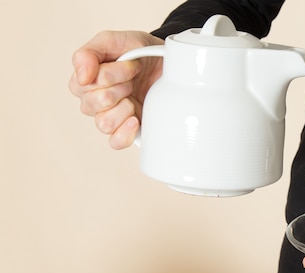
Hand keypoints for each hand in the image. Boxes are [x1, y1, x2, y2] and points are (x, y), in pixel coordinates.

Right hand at [69, 31, 164, 148]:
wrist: (165, 64)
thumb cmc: (137, 52)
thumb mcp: (114, 40)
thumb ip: (89, 53)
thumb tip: (82, 77)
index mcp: (83, 81)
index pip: (87, 84)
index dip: (114, 74)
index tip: (131, 65)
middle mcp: (92, 102)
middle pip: (96, 103)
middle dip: (122, 87)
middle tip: (134, 80)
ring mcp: (110, 118)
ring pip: (104, 124)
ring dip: (124, 108)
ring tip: (135, 97)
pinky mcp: (126, 131)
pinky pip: (115, 142)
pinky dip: (125, 133)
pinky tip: (135, 120)